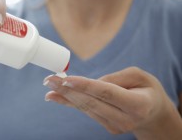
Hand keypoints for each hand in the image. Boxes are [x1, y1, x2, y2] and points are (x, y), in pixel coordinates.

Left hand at [43, 67, 181, 138]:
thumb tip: (91, 83)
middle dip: (68, 90)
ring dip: (65, 95)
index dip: (85, 86)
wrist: (153, 113)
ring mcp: (115, 126)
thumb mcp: (140, 76)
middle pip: (92, 102)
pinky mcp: (107, 127)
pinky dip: (70, 102)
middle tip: (50, 79)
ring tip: (49, 84)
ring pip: (86, 107)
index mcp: (138, 105)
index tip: (66, 79)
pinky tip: (55, 96)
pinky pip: (86, 111)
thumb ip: (117, 77)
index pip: (107, 93)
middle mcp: (126, 119)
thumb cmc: (147, 90)